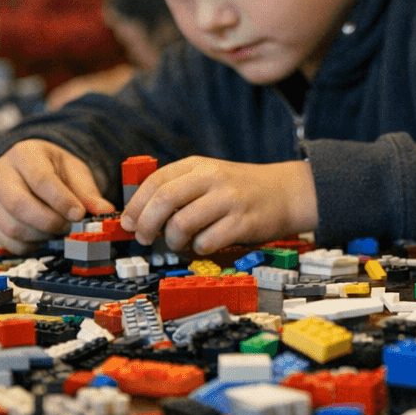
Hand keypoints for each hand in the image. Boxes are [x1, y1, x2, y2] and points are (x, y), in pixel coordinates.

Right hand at [0, 140, 115, 252]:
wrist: (30, 169)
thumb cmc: (54, 169)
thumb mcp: (75, 171)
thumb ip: (88, 192)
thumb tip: (104, 212)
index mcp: (23, 154)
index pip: (40, 180)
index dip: (61, 201)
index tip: (79, 214)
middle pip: (19, 205)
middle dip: (50, 221)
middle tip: (70, 226)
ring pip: (12, 226)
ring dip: (41, 235)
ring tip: (59, 229)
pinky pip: (6, 241)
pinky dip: (29, 245)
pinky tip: (44, 236)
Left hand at [121, 158, 317, 255]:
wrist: (287, 192)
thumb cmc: (242, 189)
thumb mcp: (210, 176)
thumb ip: (180, 188)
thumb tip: (141, 217)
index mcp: (199, 165)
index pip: (155, 181)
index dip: (136, 205)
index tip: (129, 223)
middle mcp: (212, 178)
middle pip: (164, 200)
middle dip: (147, 224)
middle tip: (145, 239)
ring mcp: (229, 199)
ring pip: (182, 223)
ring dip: (172, 240)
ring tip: (178, 243)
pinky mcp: (243, 222)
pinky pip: (207, 241)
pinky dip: (198, 249)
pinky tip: (204, 245)